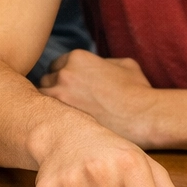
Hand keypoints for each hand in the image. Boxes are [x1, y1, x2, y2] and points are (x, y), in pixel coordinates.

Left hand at [39, 51, 159, 145]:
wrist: (144, 115)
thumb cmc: (138, 91)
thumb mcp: (124, 64)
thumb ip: (102, 62)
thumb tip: (95, 67)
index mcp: (77, 58)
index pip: (56, 67)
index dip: (62, 79)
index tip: (70, 91)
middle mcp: (64, 73)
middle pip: (46, 82)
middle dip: (54, 92)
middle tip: (66, 106)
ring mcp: (60, 95)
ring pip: (42, 101)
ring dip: (51, 108)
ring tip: (63, 120)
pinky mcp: (62, 117)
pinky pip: (47, 119)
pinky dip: (54, 123)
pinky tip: (65, 129)